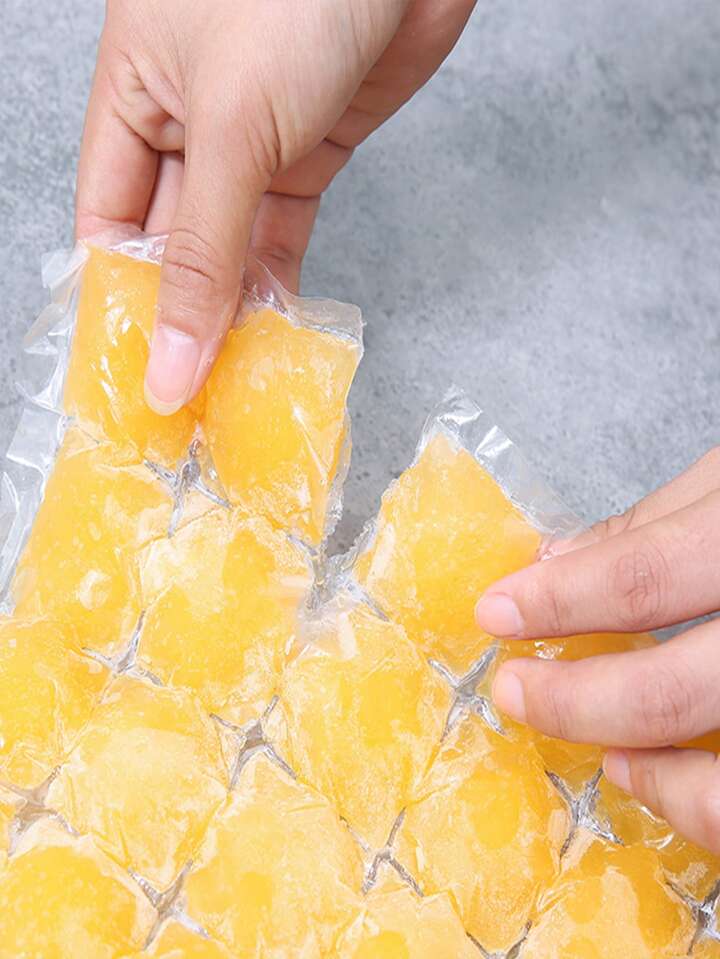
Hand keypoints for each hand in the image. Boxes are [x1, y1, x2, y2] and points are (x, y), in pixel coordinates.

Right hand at [76, 0, 474, 413]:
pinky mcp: (311, 151)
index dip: (118, 300)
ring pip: (228, 246)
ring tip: (233, 379)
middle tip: (188, 396)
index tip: (132, 373)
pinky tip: (276, 332)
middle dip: (178, 317)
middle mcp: (186, 120)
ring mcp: (253, 140)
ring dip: (232, 310)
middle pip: (168, 242)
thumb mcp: (230, 128)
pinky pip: (281, 232)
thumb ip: (201, 251)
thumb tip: (170, 355)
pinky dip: (279, 281)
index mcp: (133, 95)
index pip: (107, 219)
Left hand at [475, 447, 719, 853]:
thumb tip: (557, 558)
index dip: (557, 601)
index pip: (644, 578)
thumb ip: (659, 522)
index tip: (497, 613)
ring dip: (648, 774)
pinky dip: (704, 800)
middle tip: (516, 691)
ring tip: (599, 753)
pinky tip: (662, 774)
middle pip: (671, 690)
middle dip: (575, 699)